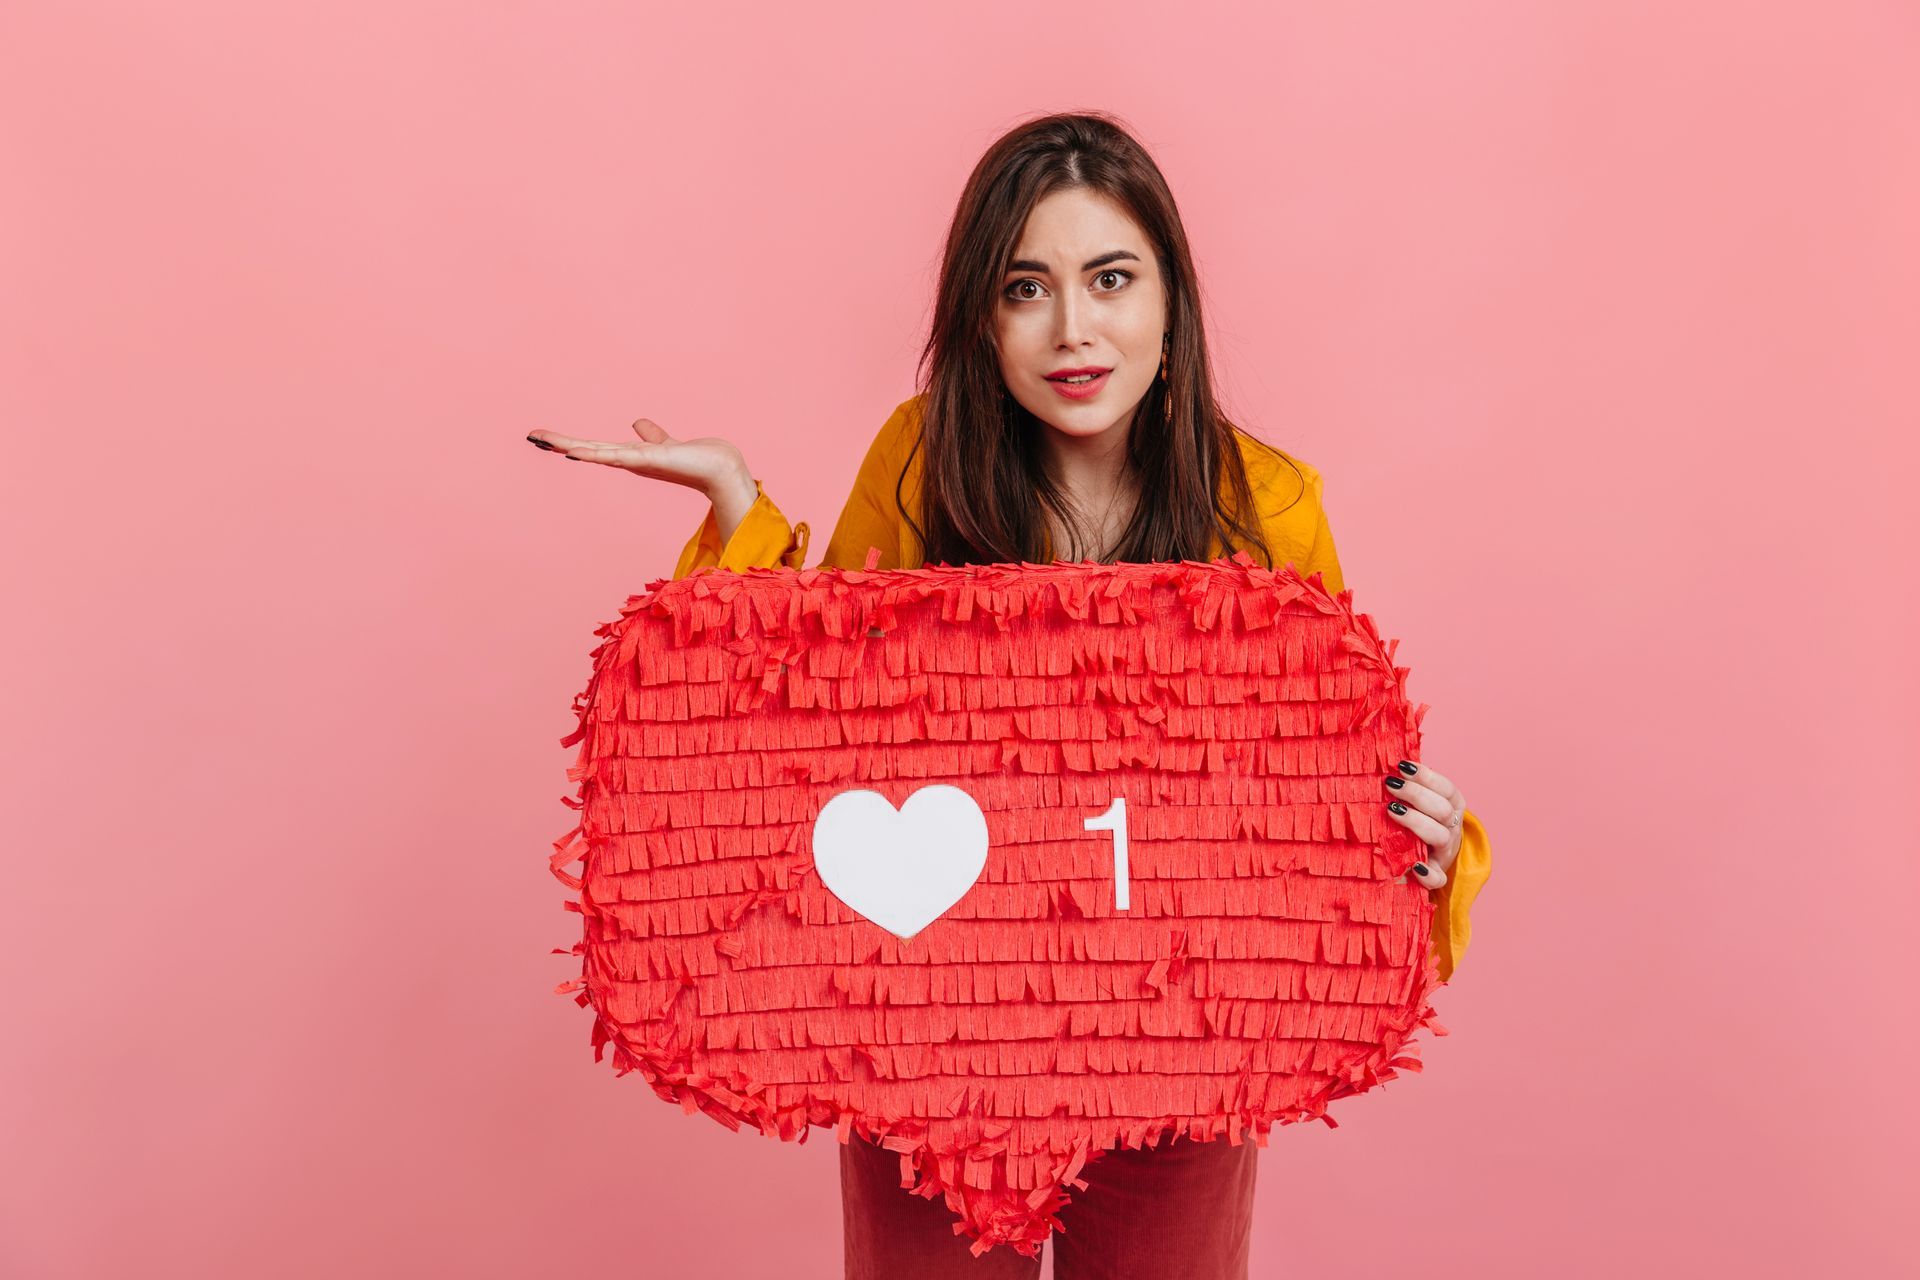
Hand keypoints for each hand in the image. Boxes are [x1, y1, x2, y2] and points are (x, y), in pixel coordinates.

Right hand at [526, 418, 751, 501]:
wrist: (719, 469)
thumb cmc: (696, 460)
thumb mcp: (665, 443)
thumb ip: (652, 435)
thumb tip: (638, 422)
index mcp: (630, 456)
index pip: (594, 447)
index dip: (571, 442)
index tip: (546, 438)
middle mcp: (629, 461)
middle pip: (588, 450)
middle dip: (559, 443)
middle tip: (532, 436)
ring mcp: (636, 462)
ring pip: (595, 452)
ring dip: (568, 446)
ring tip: (544, 440)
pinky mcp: (648, 460)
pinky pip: (615, 456)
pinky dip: (593, 454)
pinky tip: (575, 451)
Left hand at [1384, 759, 1466, 890]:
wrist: (1428, 862)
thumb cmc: (1419, 825)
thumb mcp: (1421, 805)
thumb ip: (1411, 788)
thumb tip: (1389, 767)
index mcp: (1453, 807)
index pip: (1447, 789)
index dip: (1427, 776)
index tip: (1402, 766)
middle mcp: (1453, 829)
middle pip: (1443, 810)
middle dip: (1417, 795)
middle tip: (1390, 784)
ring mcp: (1446, 852)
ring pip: (1440, 836)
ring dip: (1416, 822)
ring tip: (1391, 810)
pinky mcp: (1437, 875)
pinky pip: (1437, 877)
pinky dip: (1428, 873)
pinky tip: (1414, 867)